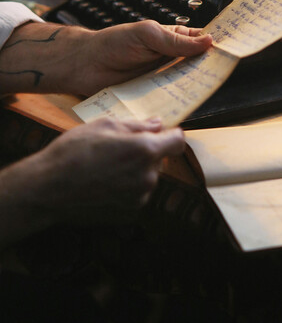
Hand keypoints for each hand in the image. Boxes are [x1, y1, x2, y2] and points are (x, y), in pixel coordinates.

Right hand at [0, 116, 184, 248]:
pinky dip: (128, 187)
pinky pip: (138, 193)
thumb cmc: (73, 151)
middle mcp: (148, 177)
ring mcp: (140, 198)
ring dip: (136, 169)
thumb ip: (136, 125)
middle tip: (118, 147)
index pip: (178, 140)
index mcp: (145, 150)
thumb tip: (158, 123)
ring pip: (148, 176)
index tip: (160, 132)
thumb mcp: (104, 125)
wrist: (48, 189)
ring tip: (107, 166)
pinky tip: (104, 182)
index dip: (170, 134)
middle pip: (160, 158)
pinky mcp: (130, 213)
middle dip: (146, 151)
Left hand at [73, 20, 212, 95]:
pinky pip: (170, 98)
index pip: (200, 40)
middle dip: (210, 68)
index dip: (216, 43)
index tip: (233, 49)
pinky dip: (178, 100)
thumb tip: (207, 41)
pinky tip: (186, 103)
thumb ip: (175, 41)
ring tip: (208, 89)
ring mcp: (163, 77)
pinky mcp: (153, 94)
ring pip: (186, 83)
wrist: (85, 66)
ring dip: (195, 86)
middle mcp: (171, 58)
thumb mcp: (147, 35)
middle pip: (198, 64)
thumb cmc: (113, 43)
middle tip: (224, 73)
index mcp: (172, 38)